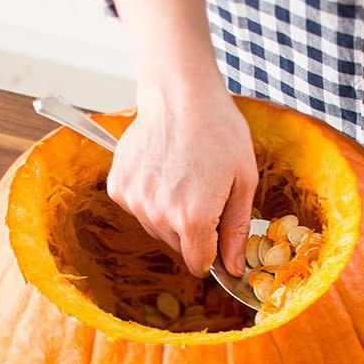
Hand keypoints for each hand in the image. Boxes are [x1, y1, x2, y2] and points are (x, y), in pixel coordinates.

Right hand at [108, 0, 258, 276]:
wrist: (180, 94)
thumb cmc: (219, 132)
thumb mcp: (244, 182)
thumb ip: (237, 231)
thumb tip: (234, 269)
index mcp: (193, 219)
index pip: (198, 264)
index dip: (211, 254)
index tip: (216, 236)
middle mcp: (158, 216)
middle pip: (179, 247)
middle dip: (194, 230)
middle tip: (204, 193)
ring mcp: (135, 202)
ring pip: (158, 229)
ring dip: (171, 215)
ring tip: (184, 178)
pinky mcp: (119, 187)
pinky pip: (140, 209)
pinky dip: (152, 198)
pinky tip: (164, 172)